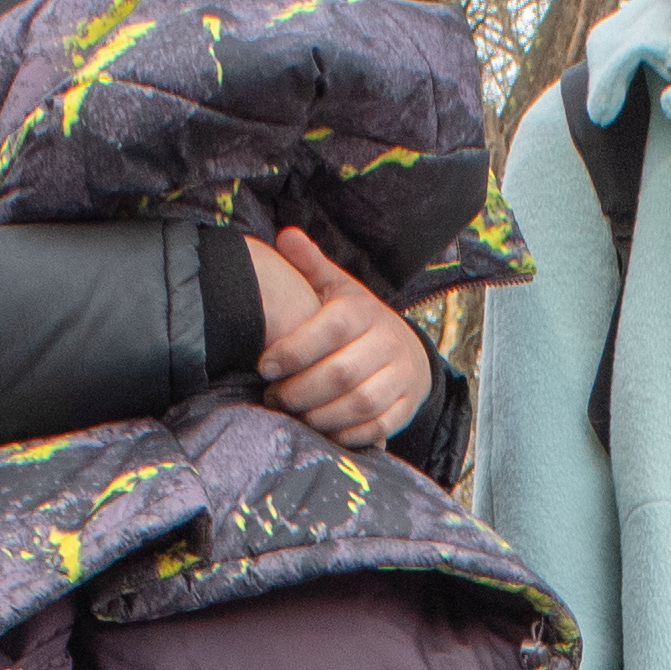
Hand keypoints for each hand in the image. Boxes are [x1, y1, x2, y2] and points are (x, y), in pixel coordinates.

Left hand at [248, 226, 429, 450]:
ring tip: (294, 414)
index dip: (294, 351)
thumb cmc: (356, 321)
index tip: (264, 367)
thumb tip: (286, 236)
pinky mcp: (406, 407)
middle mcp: (388, 342)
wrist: (405, 351)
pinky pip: (376, 428)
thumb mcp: (336, 289)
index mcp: (365, 311)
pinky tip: (321, 429)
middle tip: (274, 398)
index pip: (330, 330)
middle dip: (300, 390)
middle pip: (341, 373)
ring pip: (359, 404)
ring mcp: (401, 377)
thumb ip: (310, 266)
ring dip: (319, 415)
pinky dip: (345, 434)